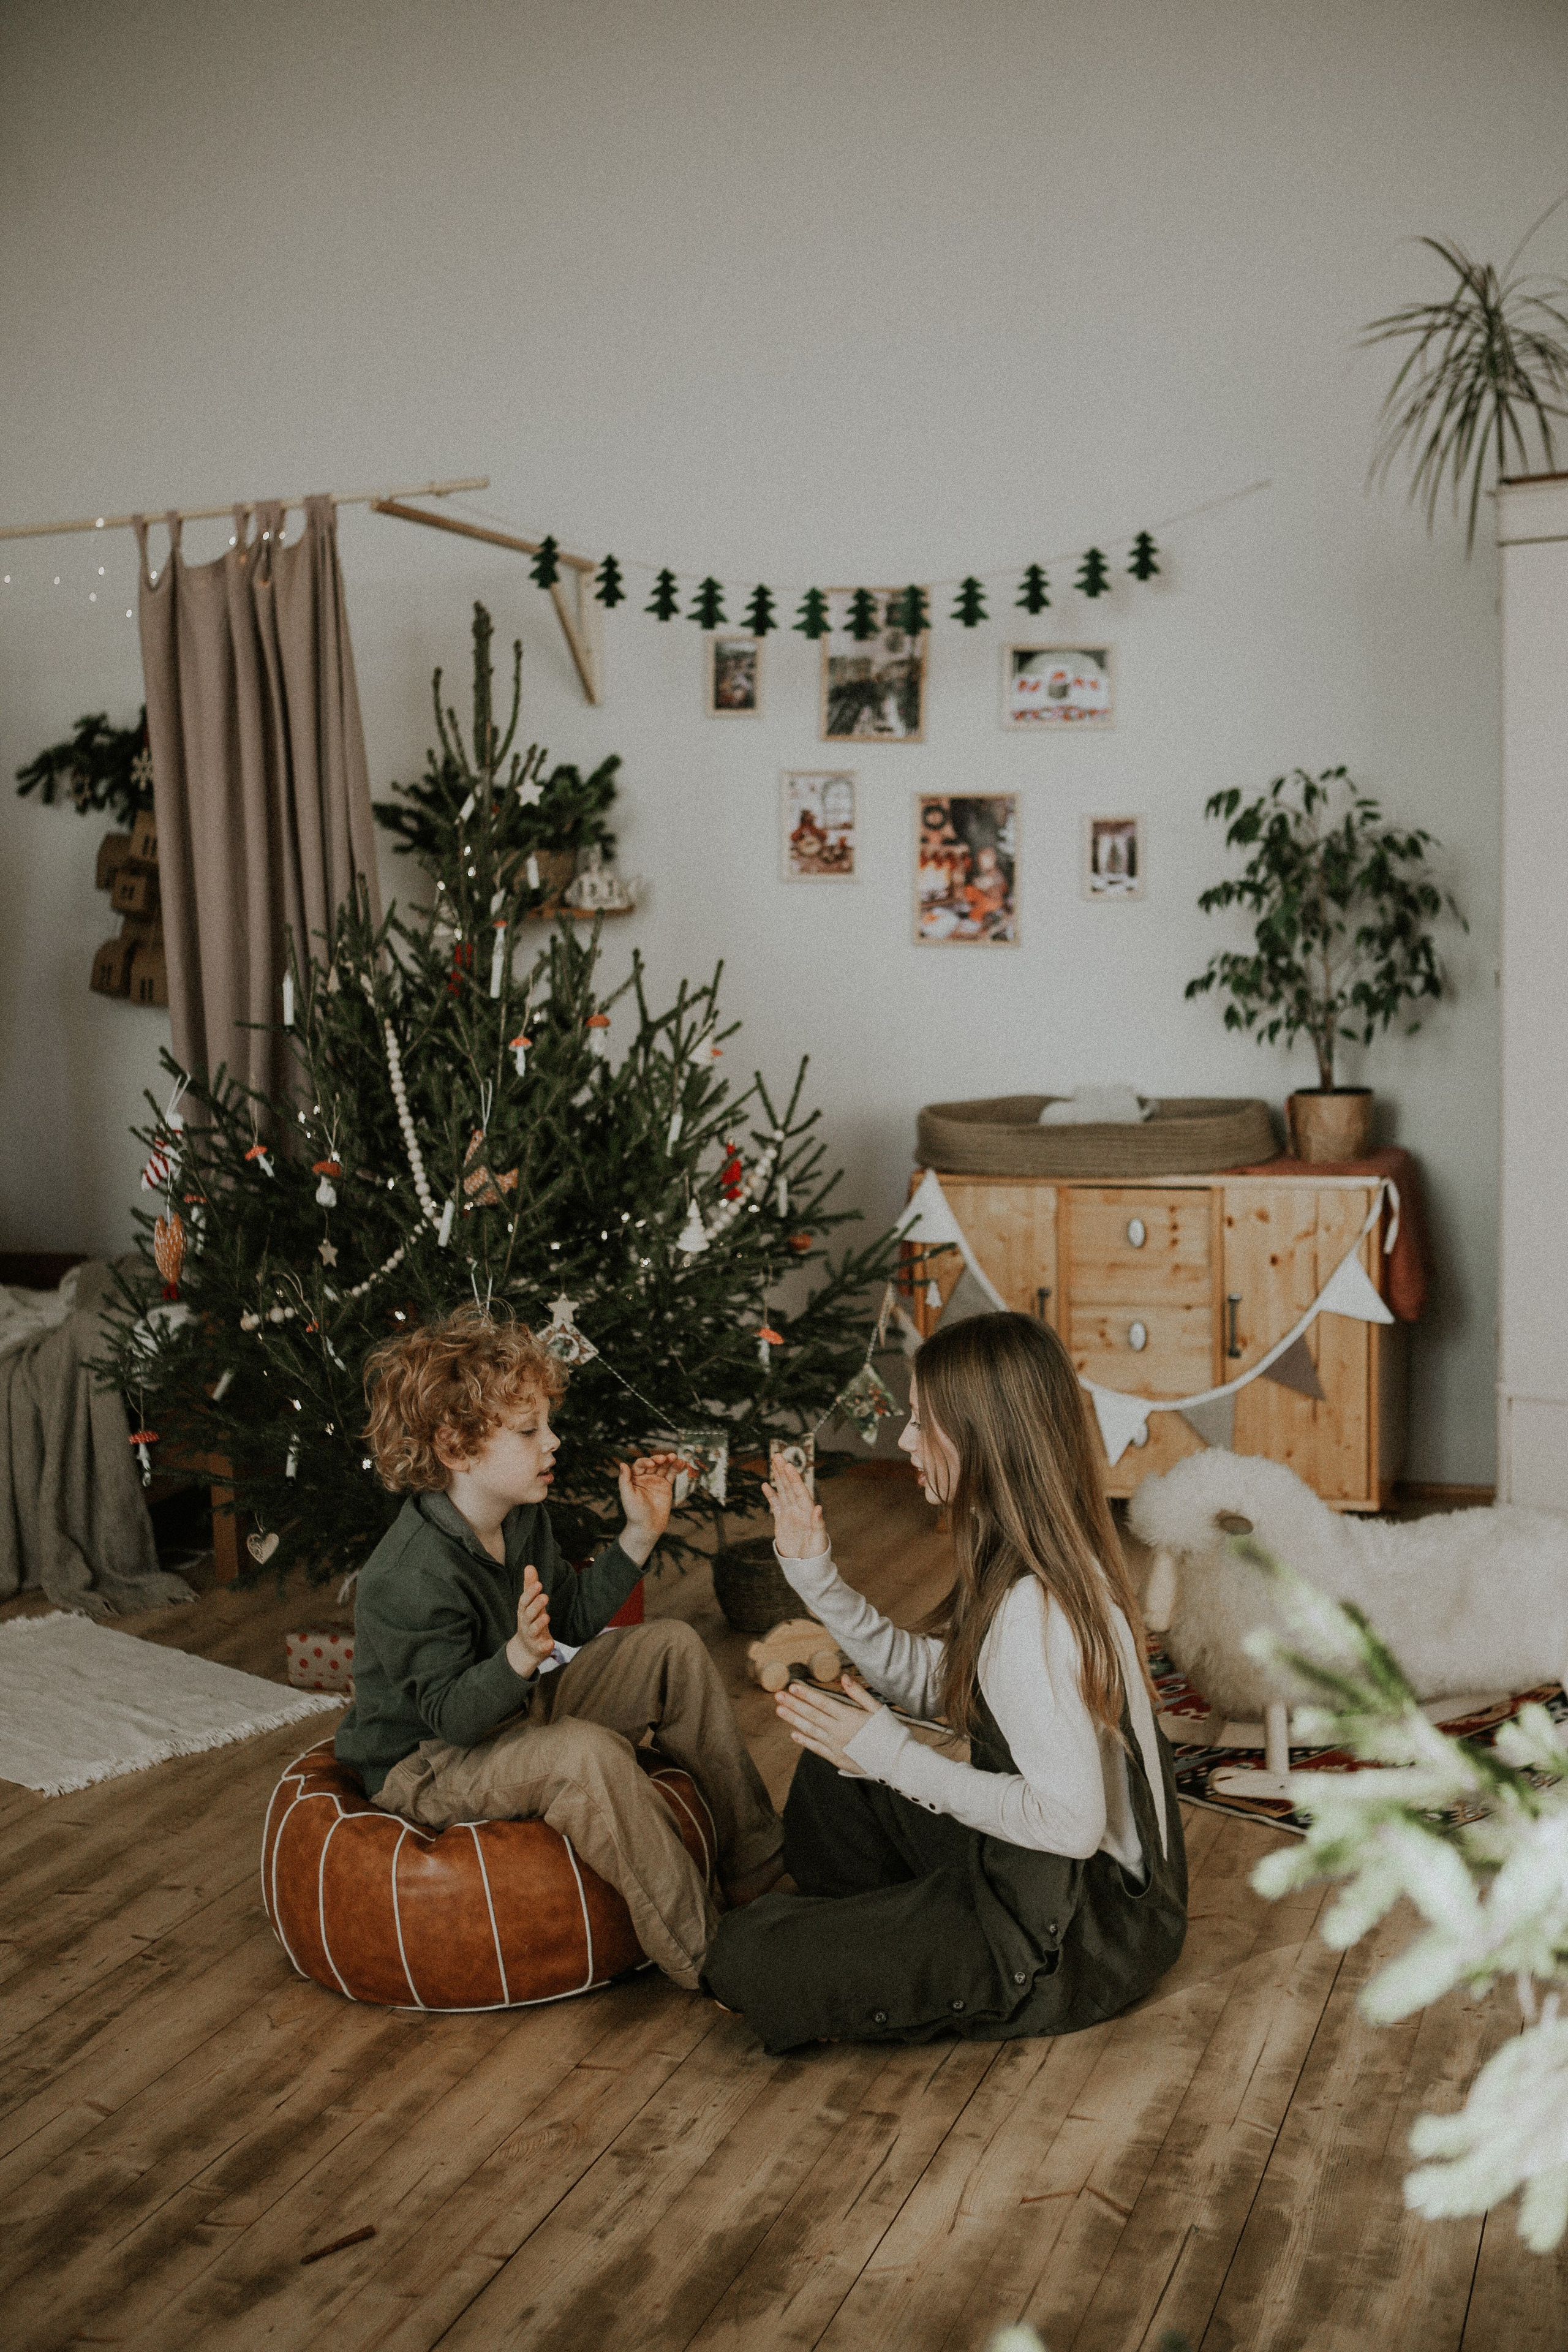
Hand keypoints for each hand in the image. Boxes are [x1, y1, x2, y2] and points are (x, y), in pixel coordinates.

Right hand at [506, 1564, 552, 1677]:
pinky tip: (551, 1643)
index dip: (530, 1593)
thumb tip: (529, 1566)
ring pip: (533, 1630)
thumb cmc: (530, 1620)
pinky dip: (545, 1645)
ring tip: (547, 1616)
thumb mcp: (530, 1604)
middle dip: (535, 1606)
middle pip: (528, 1614)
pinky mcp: (538, 1647)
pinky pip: (541, 1647)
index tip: (539, 1584)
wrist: (526, 1648)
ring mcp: (531, 1636)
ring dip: (539, 1623)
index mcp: (524, 1611)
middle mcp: (525, 1623)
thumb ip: (530, 1586)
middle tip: (545, 1596)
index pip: (524, 1601)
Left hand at [616, 1451, 681, 1565]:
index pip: (640, 1464)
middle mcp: (645, 1477)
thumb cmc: (635, 1513)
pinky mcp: (666, 1486)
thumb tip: (622, 1464)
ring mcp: (656, 1481)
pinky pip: (671, 1475)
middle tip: (666, 1458)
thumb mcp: (627, 1496)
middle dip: (659, 1459)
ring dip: (669, 1461)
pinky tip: (681, 1463)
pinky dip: (676, 1468)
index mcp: (635, 1478)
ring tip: (675, 1457)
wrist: (647, 1527)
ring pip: (664, 1467)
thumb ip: (624, 1480)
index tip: (652, 1464)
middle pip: (654, 1463)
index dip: (646, 1461)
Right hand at [762, 1455, 825, 1559]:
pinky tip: (766, 1484)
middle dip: (783, 1471)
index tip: (788, 1466)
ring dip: (778, 1477)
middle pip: (790, 1487)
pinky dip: (771, 1495)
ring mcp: (790, 1514)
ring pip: (783, 1491)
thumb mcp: (819, 1540)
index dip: (794, 1479)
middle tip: (777, 1456)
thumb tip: (818, 1507)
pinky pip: (775, 1505)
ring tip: (773, 1462)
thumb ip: (818, 1523)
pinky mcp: (782, 1521)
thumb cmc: (816, 1553)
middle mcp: (799, 1509)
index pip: (800, 1491)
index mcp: (808, 1512)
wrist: (806, 1566)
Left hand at [775, 1674, 881, 1774]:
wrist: (896, 1761)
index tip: (793, 1686)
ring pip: (810, 1730)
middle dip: (794, 1704)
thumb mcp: (878, 1709)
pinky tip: (793, 1734)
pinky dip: (804, 1741)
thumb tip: (844, 1677)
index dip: (806, 1694)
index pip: (822, 1703)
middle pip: (812, 1715)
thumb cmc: (889, 1733)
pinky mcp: (836, 1758)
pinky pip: (817, 1748)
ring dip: (794, 1720)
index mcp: (850, 1717)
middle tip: (778, 1695)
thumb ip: (859, 1694)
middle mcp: (839, 1731)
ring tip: (780, 1710)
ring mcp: (836, 1746)